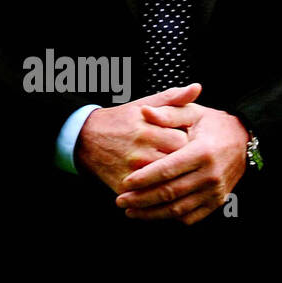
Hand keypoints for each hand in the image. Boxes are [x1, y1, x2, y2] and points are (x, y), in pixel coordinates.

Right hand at [74, 83, 199, 193]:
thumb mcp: (143, 105)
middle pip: (177, 162)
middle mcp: (140, 151)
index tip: (182, 140)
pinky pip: (150, 195)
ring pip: (167, 181)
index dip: (186, 141)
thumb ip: (172, 98)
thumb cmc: (119, 121)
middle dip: (180, 160)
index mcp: (147, 130)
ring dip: (171, 177)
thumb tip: (197, 87)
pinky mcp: (124, 187)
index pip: (184, 140)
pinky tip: (158, 184)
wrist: (84, 138)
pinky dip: (157, 192)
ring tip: (170, 170)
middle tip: (178, 157)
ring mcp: (131, 171)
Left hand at [114, 102, 248, 225]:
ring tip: (131, 211)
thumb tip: (144, 111)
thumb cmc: (213, 124)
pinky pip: (192, 216)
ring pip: (179, 209)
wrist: (244, 139)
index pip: (167, 170)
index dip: (144, 178)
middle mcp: (210, 175)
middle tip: (120, 201)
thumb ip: (168, 112)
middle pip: (170, 193)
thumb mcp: (192, 112)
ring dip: (153, 213)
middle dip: (142, 199)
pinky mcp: (217, 201)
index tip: (125, 183)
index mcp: (201, 152)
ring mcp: (215, 191)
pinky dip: (171, 218)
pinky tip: (154, 215)